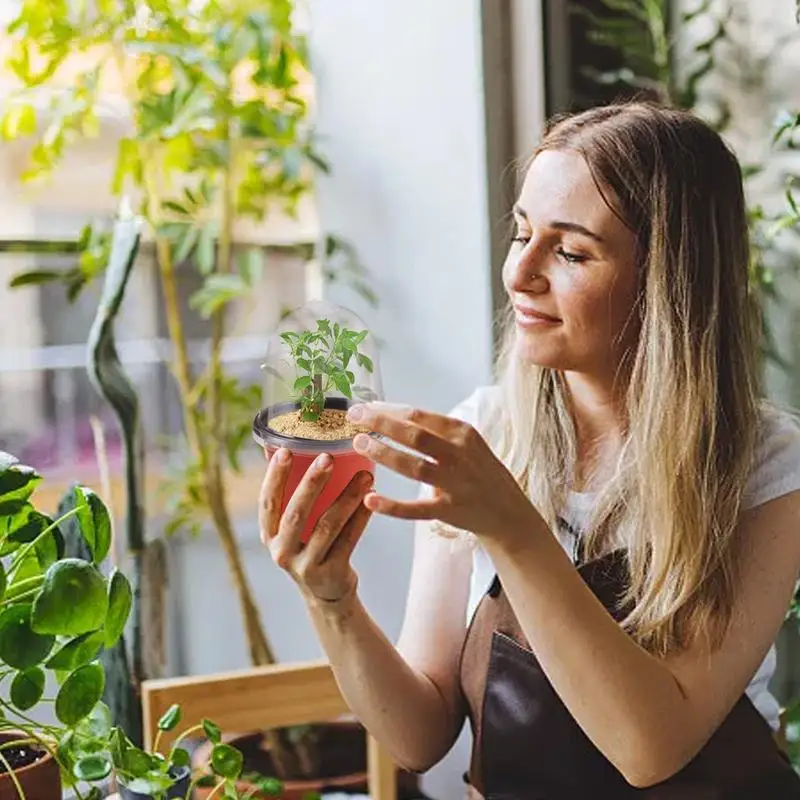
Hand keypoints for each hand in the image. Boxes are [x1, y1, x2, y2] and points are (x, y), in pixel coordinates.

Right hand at [259, 448, 373, 603]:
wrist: (328, 594)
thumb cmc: (312, 547)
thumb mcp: (295, 529)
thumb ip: (294, 497)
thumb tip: (293, 447)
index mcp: (269, 535)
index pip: (267, 503)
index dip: (274, 477)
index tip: (285, 451)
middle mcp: (281, 552)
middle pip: (295, 514)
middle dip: (311, 484)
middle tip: (328, 458)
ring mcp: (306, 566)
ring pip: (327, 526)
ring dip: (347, 498)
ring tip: (365, 476)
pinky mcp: (331, 574)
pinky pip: (349, 540)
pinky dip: (361, 517)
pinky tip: (372, 499)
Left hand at [345, 402, 534, 539]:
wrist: (508, 512)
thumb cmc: (480, 472)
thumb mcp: (466, 443)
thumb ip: (434, 431)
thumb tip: (391, 414)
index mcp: (462, 433)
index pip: (419, 415)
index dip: (388, 409)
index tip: (365, 406)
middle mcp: (460, 455)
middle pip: (415, 435)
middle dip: (381, 424)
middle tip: (354, 417)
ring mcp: (455, 484)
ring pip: (414, 467)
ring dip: (384, 454)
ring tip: (360, 444)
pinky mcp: (449, 511)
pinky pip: (416, 509)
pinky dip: (392, 506)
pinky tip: (371, 500)